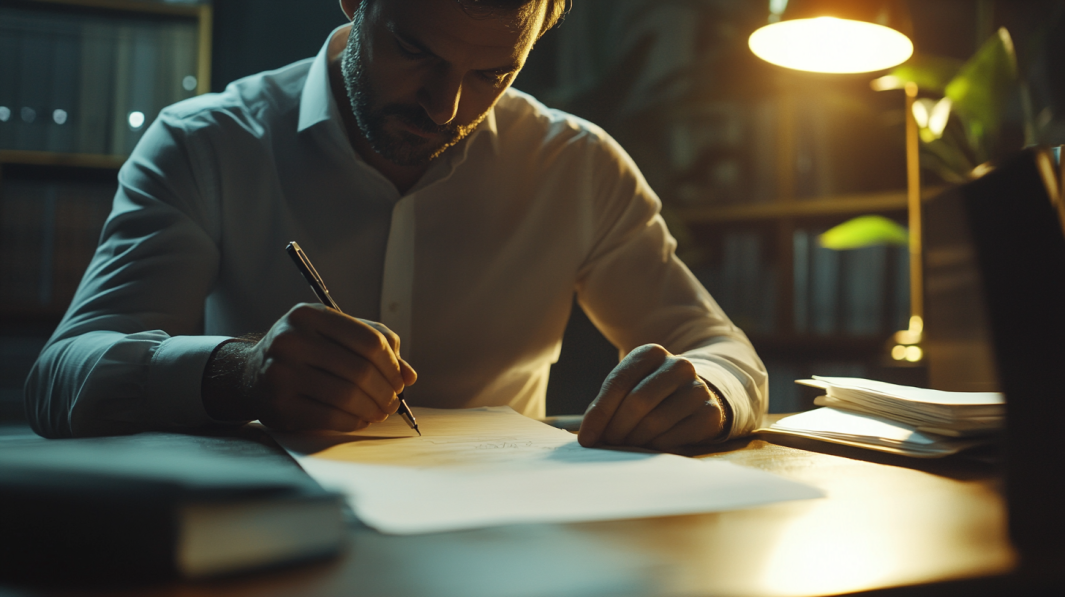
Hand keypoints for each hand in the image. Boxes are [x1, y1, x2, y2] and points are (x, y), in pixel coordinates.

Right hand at [203, 303, 416, 431]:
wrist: (249, 374)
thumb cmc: (303, 352)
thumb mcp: (332, 334)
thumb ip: (373, 344)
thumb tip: (409, 374)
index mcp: (309, 315)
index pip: (368, 341)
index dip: (392, 364)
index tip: (401, 380)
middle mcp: (291, 340)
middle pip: (360, 370)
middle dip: (386, 391)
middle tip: (394, 402)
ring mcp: (281, 373)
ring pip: (347, 396)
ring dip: (373, 409)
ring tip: (381, 411)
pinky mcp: (278, 405)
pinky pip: (329, 417)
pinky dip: (352, 421)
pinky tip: (359, 419)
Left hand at [577, 344, 727, 451]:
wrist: (696, 394)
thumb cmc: (652, 394)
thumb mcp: (629, 388)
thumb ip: (607, 406)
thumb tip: (587, 435)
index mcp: (651, 353)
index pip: (619, 382)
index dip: (600, 413)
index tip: (586, 438)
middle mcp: (678, 365)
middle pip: (637, 402)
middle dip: (616, 428)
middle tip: (608, 443)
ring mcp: (697, 388)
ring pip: (655, 422)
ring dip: (634, 440)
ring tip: (626, 445)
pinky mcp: (710, 413)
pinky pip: (674, 437)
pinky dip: (655, 446)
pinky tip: (650, 445)